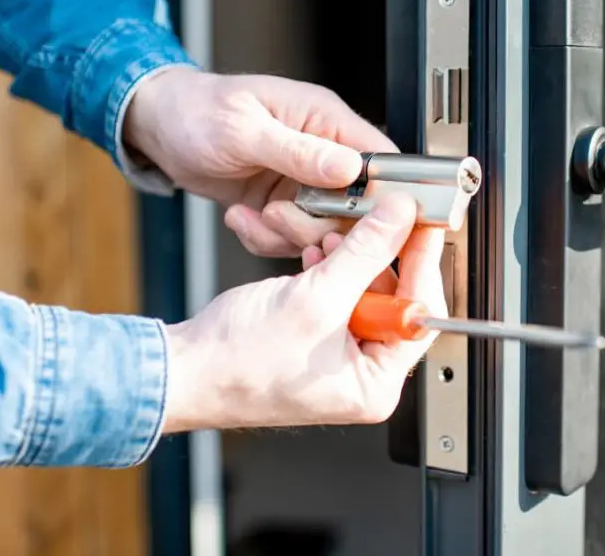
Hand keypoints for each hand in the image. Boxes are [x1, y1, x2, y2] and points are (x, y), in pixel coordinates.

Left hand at [123, 67, 396, 256]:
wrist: (159, 127)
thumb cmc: (196, 110)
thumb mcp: (244, 130)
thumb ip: (299, 151)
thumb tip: (350, 167)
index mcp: (325, 119)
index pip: (381, 159)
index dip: (381, 194)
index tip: (358, 219)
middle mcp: (322, 152)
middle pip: (356, 205)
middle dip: (319, 222)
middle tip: (280, 215)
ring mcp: (304, 182)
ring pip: (324, 228)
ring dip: (287, 233)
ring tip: (255, 215)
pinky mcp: (284, 205)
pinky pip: (292, 238)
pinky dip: (266, 239)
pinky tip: (241, 218)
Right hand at [161, 193, 446, 430]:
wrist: (181, 370)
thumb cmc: (236, 363)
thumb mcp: (316, 298)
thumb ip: (366, 253)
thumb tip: (400, 219)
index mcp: (375, 385)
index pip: (420, 315)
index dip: (422, 263)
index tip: (423, 225)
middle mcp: (362, 375)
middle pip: (395, 299)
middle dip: (378, 256)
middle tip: (380, 219)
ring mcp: (338, 357)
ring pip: (364, 290)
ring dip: (350, 258)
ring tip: (332, 237)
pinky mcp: (316, 338)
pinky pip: (338, 295)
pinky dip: (330, 270)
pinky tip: (316, 254)